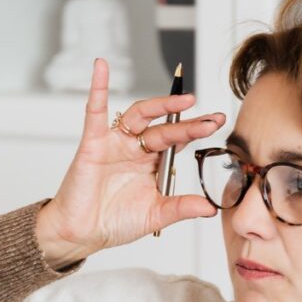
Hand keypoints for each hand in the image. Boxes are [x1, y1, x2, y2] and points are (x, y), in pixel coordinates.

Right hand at [35, 58, 225, 259]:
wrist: (83, 233)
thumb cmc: (115, 222)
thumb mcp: (155, 215)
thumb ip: (181, 208)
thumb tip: (211, 208)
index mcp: (152, 163)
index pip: (178, 141)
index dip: (197, 130)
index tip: (218, 122)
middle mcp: (136, 149)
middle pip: (165, 128)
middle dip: (189, 123)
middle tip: (211, 120)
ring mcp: (115, 143)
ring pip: (140, 115)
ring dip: (161, 105)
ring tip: (183, 100)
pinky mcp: (93, 144)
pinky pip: (95, 112)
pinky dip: (98, 88)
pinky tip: (101, 67)